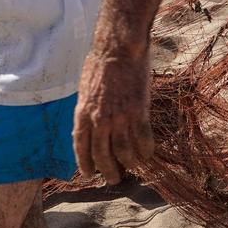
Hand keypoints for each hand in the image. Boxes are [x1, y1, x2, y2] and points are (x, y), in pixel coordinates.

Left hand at [72, 48, 152, 184]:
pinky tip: (147, 153)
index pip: (81, 147)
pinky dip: (145, 150)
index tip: (89, 174)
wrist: (119, 48)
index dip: (85, 164)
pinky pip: (143, 140)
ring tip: (132, 168)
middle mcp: (99, 119)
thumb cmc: (100, 64)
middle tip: (114, 180)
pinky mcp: (139, 112)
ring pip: (124, 153)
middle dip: (108, 171)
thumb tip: (87, 128)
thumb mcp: (84, 89)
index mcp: (82, 113)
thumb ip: (86, 110)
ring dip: (129, 164)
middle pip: (102, 155)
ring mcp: (119, 117)